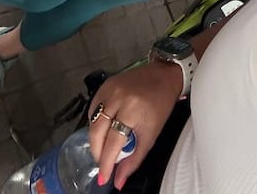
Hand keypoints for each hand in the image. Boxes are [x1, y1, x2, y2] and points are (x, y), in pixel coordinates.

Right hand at [88, 63, 182, 189]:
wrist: (163, 75)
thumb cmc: (160, 104)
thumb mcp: (151, 135)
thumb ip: (134, 159)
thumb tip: (118, 181)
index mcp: (132, 109)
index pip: (112, 142)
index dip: (106, 163)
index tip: (103, 178)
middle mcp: (118, 97)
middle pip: (97, 132)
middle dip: (97, 152)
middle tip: (102, 163)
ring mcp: (110, 89)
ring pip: (92, 121)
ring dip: (95, 139)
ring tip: (105, 147)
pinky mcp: (105, 84)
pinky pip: (93, 109)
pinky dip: (96, 123)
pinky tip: (104, 129)